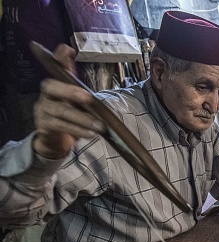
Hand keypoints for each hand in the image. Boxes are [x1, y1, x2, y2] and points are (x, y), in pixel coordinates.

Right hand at [33, 44, 104, 158]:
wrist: (55, 139)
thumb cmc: (67, 114)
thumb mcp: (72, 97)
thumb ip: (72, 77)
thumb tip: (67, 49)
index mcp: (54, 84)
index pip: (55, 67)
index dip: (60, 59)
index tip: (68, 50)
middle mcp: (45, 94)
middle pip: (54, 87)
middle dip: (72, 91)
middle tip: (89, 98)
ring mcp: (42, 110)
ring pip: (61, 111)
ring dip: (82, 118)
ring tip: (99, 125)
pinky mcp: (44, 126)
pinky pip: (61, 126)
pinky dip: (77, 130)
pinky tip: (90, 133)